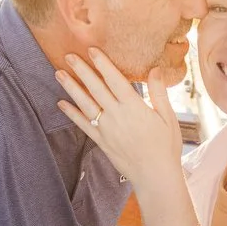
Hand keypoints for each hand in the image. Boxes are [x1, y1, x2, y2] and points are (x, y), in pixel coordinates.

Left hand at [57, 50, 185, 197]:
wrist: (155, 176)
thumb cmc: (166, 146)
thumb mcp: (168, 117)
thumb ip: (159, 92)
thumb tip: (154, 69)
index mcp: (134, 107)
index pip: (115, 80)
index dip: (102, 64)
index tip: (91, 50)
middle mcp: (117, 116)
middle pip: (95, 88)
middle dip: (81, 70)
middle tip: (68, 55)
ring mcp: (106, 129)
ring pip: (85, 104)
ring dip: (71, 88)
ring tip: (59, 74)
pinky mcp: (101, 141)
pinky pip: (83, 125)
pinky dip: (71, 113)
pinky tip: (61, 103)